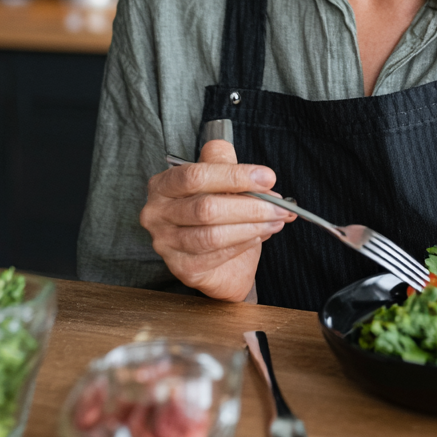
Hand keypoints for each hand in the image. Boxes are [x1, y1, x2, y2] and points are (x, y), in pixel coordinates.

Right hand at [139, 140, 295, 301]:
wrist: (218, 257)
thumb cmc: (217, 212)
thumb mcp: (222, 181)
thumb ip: (233, 169)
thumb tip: (265, 179)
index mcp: (164, 184)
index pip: (196, 175)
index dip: (235, 176)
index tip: (268, 177)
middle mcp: (157, 214)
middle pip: (206, 208)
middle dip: (250, 206)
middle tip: (279, 205)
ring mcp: (166, 244)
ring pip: (212, 235)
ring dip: (252, 226)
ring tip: (276, 220)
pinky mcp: (182, 268)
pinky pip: (217, 255)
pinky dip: (244, 243)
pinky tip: (260, 235)